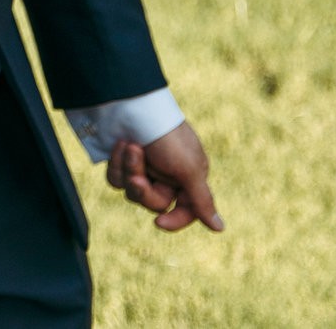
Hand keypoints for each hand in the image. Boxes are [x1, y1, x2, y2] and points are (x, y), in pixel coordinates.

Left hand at [105, 122, 222, 231]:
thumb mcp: (188, 169)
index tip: (158, 222)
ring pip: (131, 191)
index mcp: (189, 178)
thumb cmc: (167, 136)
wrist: (134, 106)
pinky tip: (120, 144)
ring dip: (128, 168)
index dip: (174, 219)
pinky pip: (115, 179)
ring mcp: (144, 168)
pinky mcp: (123, 161)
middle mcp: (167, 176)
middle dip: (142, 187)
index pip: (186, 210)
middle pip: (153, 203)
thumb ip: (201, 200)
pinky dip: (116, 162)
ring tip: (130, 145)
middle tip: (137, 169)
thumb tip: (220, 229)